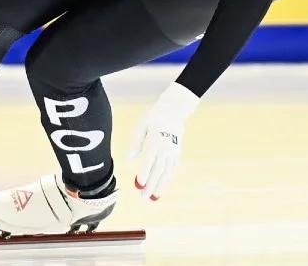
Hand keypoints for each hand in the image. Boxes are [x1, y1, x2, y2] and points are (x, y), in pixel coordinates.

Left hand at [127, 82, 199, 200]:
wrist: (175, 110)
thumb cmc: (155, 117)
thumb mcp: (143, 125)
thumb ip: (136, 142)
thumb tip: (130, 159)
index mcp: (156, 140)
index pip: (149, 160)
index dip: (144, 173)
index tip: (139, 183)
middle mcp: (166, 148)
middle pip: (159, 169)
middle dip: (151, 184)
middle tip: (144, 196)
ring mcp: (173, 151)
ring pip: (167, 171)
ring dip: (161, 185)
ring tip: (154, 196)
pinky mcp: (177, 152)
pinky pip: (173, 168)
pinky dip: (168, 178)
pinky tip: (162, 185)